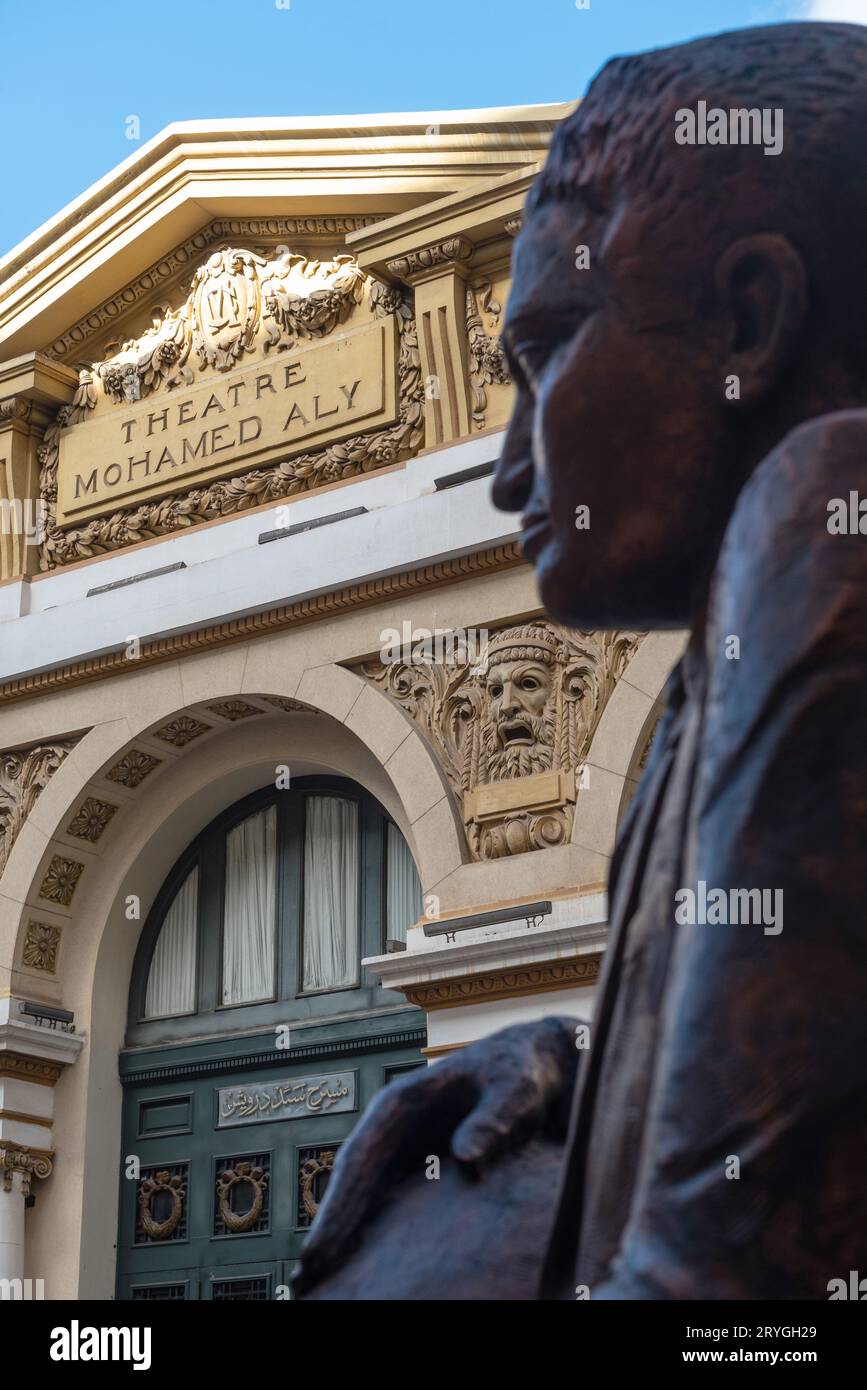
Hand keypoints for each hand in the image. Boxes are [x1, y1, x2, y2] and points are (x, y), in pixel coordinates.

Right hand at [292, 1015, 580, 1296]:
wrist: (544, 1064)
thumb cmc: (525, 1069)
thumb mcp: (515, 1086)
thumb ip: (495, 1116)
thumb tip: (467, 1157)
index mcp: (404, 1101)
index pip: (361, 1157)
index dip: (339, 1205)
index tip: (319, 1248)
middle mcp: (396, 1128)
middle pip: (353, 1184)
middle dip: (329, 1230)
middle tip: (304, 1280)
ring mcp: (409, 1148)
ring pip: (367, 1198)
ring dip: (344, 1237)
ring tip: (318, 1285)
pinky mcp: (426, 1167)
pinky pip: (393, 1205)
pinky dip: (376, 1235)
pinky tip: (368, 1270)